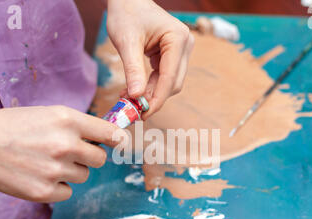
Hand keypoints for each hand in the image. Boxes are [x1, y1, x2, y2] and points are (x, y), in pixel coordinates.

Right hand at [0, 105, 123, 201]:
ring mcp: (56, 170)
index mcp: (67, 120)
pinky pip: (67, 192)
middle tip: (68, 153)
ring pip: (83, 175)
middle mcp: (66, 144)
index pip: (109, 133)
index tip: (118, 144)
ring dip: (71, 171)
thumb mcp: (47, 114)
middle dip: (88, 156)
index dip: (116, 139)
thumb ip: (76, 125)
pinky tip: (38, 176)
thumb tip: (106, 138)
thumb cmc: (11, 125)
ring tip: (45, 162)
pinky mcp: (45, 191)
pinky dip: (57, 187)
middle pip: (100, 159)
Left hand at [107, 0, 193, 118]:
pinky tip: (135, 91)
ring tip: (130, 99)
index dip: (157, 98)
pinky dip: (150, 86)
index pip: (170, 77)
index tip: (143, 113)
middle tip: (134, 110)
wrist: (128, 0)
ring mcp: (180, 50)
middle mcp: (184, 45)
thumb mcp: (127, 42)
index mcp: (178, 39)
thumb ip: (133, 70)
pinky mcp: (173, 55)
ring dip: (151, 93)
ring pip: (169, 82)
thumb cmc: (127, 14)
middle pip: (173, 82)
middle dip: (154, 98)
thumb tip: (136, 97)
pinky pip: (164, 76)